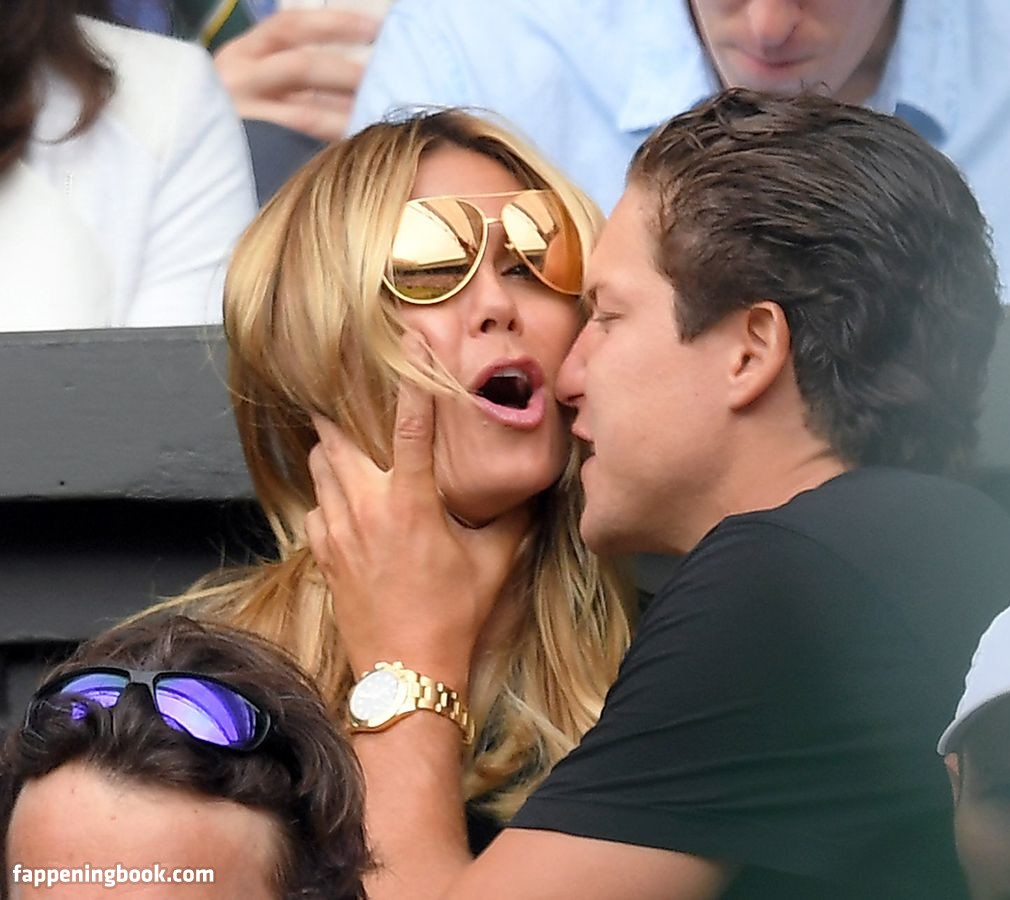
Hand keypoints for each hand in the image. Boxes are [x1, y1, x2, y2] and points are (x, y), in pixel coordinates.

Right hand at [212, 9, 381, 141]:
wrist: (187, 162)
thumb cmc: (231, 120)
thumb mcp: (255, 84)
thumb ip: (294, 74)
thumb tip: (356, 69)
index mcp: (241, 54)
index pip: (289, 26)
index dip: (335, 23)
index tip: (372, 26)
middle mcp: (236, 79)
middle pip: (302, 65)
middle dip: (349, 70)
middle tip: (388, 75)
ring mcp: (242, 119)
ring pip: (307, 112)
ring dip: (348, 112)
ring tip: (379, 113)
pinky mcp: (250, 153)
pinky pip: (303, 149)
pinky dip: (332, 144)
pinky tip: (358, 143)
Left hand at [305, 356, 528, 685]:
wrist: (407, 672)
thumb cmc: (455, 616)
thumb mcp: (496, 563)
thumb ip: (513, 518)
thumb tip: (532, 488)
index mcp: (411, 502)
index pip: (409, 424)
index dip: (412, 379)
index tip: (410, 344)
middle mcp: (366, 507)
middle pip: (336, 435)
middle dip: (343, 408)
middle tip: (353, 388)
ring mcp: (337, 530)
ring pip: (319, 465)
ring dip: (332, 445)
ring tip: (349, 435)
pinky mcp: (322, 554)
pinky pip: (315, 505)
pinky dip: (326, 491)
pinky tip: (344, 496)